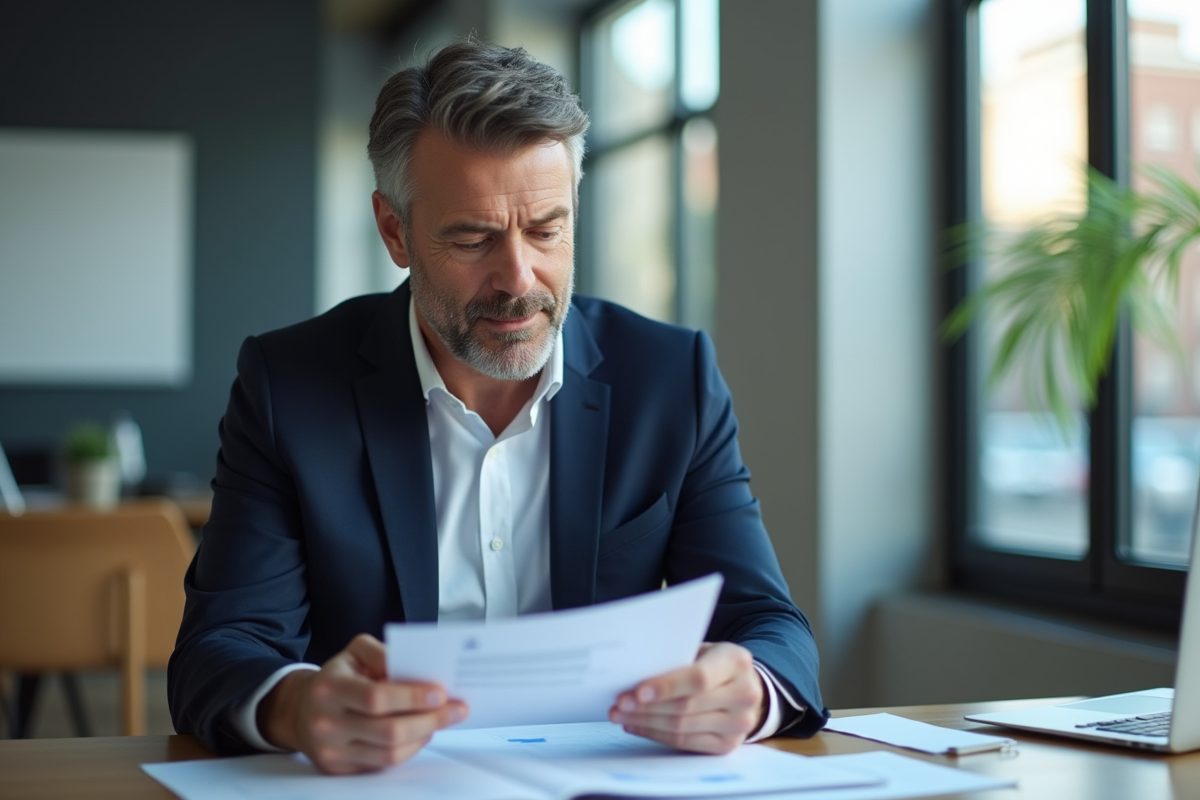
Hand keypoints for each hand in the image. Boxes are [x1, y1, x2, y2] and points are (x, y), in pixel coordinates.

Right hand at [258, 633, 467, 773]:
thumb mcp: (353, 653)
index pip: (376, 698)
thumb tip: (413, 667)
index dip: (412, 698)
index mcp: (329, 689)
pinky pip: (383, 764)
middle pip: (388, 731)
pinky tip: (421, 733)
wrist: (300, 710)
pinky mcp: (339, 769)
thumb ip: (381, 653)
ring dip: (424, 736)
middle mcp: (326, 724)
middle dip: (430, 720)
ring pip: (389, 753)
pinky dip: (409, 749)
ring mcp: (331, 751)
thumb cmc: (337, 677)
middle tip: (456, 709)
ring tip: (442, 720)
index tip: (441, 693)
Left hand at [608, 642, 765, 753]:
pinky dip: (656, 734)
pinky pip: (685, 742)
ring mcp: (739, 724)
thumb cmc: (714, 663)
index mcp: (736, 662)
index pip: (699, 678)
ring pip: (682, 727)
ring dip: (646, 722)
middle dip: (647, 707)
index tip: (637, 691)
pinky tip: (638, 725)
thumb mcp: (703, 650)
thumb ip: (678, 658)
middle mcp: (744, 694)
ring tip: (622, 715)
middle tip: (619, 704)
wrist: (745, 686)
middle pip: (687, 706)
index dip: (667, 686)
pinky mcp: (728, 745)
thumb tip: (634, 671)